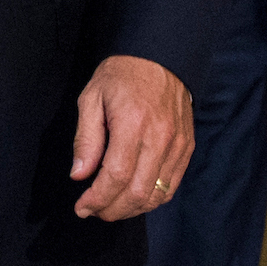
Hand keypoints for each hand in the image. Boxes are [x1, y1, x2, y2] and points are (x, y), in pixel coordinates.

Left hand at [69, 54, 193, 220]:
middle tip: (94, 210)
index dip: (97, 199)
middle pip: (137, 193)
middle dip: (112, 210)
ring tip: (112, 206)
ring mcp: (177, 144)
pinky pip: (172, 184)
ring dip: (132, 209)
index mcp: (133, 124)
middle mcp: (159, 137)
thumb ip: (86, 138)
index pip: (116, 176)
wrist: (160, 55)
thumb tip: (79, 174)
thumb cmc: (121, 74)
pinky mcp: (187, 146)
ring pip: (157, 194)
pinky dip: (152, 198)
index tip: (81, 207)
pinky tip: (135, 196)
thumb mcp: (92, 98)